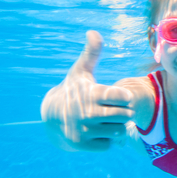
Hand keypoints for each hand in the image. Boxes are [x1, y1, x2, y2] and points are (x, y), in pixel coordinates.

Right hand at [41, 31, 133, 150]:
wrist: (51, 116)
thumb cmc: (73, 90)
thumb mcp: (81, 71)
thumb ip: (92, 53)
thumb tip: (93, 32)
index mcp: (90, 93)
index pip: (123, 97)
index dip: (124, 97)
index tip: (117, 97)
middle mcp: (86, 112)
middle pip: (125, 115)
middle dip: (122, 112)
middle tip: (112, 110)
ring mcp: (83, 130)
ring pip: (119, 131)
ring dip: (116, 127)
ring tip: (106, 121)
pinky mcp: (81, 144)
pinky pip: (109, 145)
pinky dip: (107, 140)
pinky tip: (98, 132)